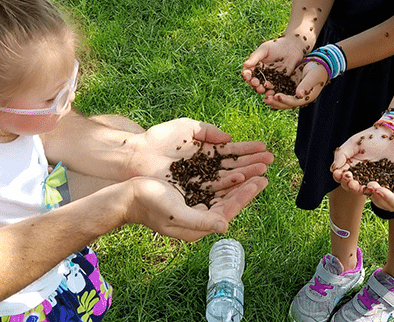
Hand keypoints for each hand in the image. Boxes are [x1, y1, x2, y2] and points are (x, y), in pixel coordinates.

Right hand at [126, 174, 268, 240]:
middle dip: (248, 185)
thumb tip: (224, 225)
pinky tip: (235, 167)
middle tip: (265, 171)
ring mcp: (196, 204)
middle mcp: (201, 216)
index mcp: (198, 226)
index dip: (244, 195)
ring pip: (224, 190)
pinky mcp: (191, 193)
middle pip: (230, 199)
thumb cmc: (149, 205)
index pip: (228, 210)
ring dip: (241, 178)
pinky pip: (214, 184)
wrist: (128, 196)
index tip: (259, 181)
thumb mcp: (175, 214)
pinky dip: (226, 175)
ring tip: (256, 167)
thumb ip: (200, 221)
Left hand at [128, 118, 273, 192]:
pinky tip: (243, 182)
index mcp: (205, 152)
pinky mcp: (192, 193)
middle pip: (233, 167)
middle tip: (270, 161)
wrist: (137, 156)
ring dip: (246, 176)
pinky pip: (214, 189)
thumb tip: (228, 138)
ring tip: (263, 172)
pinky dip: (229, 186)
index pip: (231, 152)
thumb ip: (207, 131)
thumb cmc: (159, 139)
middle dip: (252, 164)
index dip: (247, 150)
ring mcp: (200, 181)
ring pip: (228, 179)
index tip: (264, 148)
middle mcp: (205, 168)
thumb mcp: (186, 128)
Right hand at [241, 36, 304, 98]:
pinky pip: (274, 90)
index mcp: (255, 66)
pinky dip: (272, 93)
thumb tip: (245, 64)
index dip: (246, 75)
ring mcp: (270, 80)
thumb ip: (255, 57)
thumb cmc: (277, 45)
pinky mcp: (279, 84)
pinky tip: (272, 93)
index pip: (248, 73)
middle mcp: (261, 74)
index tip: (248, 76)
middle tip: (256, 84)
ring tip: (263, 89)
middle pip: (254, 82)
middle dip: (254, 84)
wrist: (293, 48)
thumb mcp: (265, 49)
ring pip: (263, 88)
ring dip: (261, 90)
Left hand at [263, 60, 326, 109]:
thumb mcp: (313, 76)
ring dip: (275, 101)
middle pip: (288, 104)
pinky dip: (275, 95)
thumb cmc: (318, 70)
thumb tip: (299, 94)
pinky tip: (268, 93)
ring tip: (265, 98)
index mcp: (307, 97)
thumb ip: (306, 85)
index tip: (277, 96)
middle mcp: (300, 98)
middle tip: (267, 99)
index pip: (295, 101)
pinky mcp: (292, 89)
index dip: (286, 100)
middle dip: (277, 102)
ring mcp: (296, 94)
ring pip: (284, 101)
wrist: (319, 65)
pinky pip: (283, 94)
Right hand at [330, 124, 393, 196]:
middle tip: (350, 181)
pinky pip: (377, 189)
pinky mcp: (384, 182)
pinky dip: (372, 190)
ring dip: (357, 190)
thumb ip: (342, 154)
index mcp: (351, 165)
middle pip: (350, 184)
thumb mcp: (354, 142)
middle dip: (348, 184)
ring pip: (362, 189)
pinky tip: (370, 187)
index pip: (341, 175)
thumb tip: (333, 169)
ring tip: (357, 186)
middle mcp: (360, 174)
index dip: (339, 176)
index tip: (340, 174)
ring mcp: (372, 179)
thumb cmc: (372, 137)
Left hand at [362, 143, 393, 212]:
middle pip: (390, 204)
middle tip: (369, 185)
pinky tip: (368, 179)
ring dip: (375, 192)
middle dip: (378, 196)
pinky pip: (385, 186)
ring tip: (367, 183)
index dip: (387, 198)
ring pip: (385, 197)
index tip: (378, 189)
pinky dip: (378, 184)